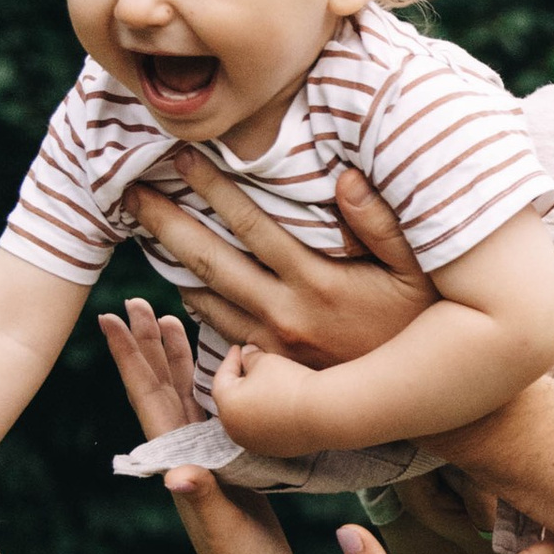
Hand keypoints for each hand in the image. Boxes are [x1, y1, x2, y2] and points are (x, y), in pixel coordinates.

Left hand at [98, 297, 302, 553]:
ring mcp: (206, 455)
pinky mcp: (231, 461)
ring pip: (185, 393)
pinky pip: (214, 409)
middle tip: (137, 301)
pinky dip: (210, 380)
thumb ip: (202, 498)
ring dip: (175, 357)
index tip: (110, 319)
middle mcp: (185, 451)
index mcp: (177, 458)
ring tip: (171, 318)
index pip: (147, 398)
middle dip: (147, 344)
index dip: (128, 358)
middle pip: (160, 385)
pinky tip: (217, 365)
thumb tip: (177, 475)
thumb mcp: (223, 528)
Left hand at [121, 156, 433, 364]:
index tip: (180, 156)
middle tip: (129, 191)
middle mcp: (286, 313)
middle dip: (166, 222)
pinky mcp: (272, 365)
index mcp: (318, 281)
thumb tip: (346, 176)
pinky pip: (220, 329)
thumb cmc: (424, 321)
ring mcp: (274, 344)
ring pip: (206, 298)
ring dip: (170, 262)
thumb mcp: (418, 268)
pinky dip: (194, 302)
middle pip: (211, 261)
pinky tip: (178, 279)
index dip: (212, 187)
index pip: (250, 224)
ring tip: (141, 228)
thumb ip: (382, 222)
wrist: (419, 396)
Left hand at [212, 340, 346, 457]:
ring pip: (247, 418)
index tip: (238, 348)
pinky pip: (264, 430)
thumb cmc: (289, 383)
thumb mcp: (265, 361)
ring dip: (252, 403)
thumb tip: (247, 355)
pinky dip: (266, 417)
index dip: (230, 360)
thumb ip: (250, 357)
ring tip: (264, 387)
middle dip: (238, 383)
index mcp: (227, 404)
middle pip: (231, 401)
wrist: (322, 413)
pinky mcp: (273, 450)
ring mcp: (254, 443)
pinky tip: (278, 405)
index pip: (222, 378)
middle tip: (247, 367)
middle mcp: (234, 429)